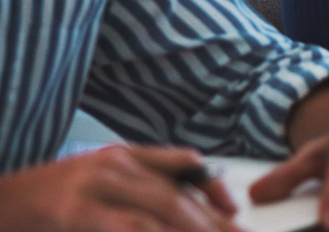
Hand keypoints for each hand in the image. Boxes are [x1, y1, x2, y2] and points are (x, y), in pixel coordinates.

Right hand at [0, 145, 237, 231]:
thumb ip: (138, 188)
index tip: (235, 211)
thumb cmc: (41, 205)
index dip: (215, 189)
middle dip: (212, 223)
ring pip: (159, 209)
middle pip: (176, 196)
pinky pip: (128, 226)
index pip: (185, 164)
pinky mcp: (73, 209)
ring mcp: (92, 186)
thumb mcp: (95, 188)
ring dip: (193, 229)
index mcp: (121, 156)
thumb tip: (182, 211)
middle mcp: (112, 165)